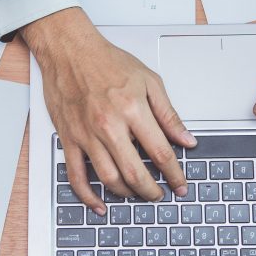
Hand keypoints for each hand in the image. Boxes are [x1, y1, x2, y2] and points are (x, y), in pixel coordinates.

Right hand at [21, 7, 196, 214]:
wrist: (70, 51)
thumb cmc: (107, 62)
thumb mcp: (149, 81)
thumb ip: (169, 114)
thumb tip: (186, 139)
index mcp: (133, 110)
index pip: (160, 152)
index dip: (174, 174)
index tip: (180, 184)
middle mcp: (109, 125)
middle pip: (135, 173)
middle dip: (152, 191)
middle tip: (160, 195)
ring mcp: (87, 134)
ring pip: (108, 178)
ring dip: (126, 193)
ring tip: (137, 194)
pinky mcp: (69, 138)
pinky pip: (76, 175)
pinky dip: (88, 195)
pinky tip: (99, 204)